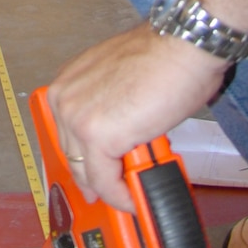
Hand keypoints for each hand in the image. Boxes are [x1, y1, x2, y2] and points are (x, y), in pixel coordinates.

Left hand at [48, 25, 226, 210]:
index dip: (83, 158)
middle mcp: (66, 99)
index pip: (68, 133)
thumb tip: (121, 135)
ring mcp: (78, 119)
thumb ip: (111, 109)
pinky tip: (133, 199)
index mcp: (70, 82)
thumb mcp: (121, 82)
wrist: (182, 47)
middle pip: (74, 155)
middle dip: (93, 177)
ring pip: (88, 171)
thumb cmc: (164, 58)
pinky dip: (120, 196)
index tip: (93, 173)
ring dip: (110, 188)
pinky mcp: (98, 138)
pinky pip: (106, 181)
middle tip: (111, 190)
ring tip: (130, 194)